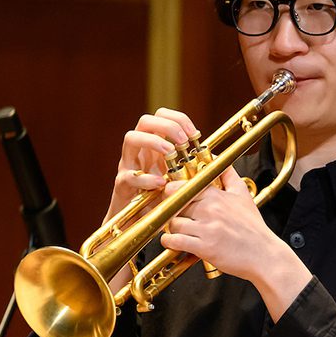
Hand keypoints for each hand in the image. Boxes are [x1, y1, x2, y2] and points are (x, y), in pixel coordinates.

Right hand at [108, 108, 198, 225]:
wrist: (140, 220)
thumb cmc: (162, 196)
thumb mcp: (178, 176)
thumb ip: (190, 164)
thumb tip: (213, 154)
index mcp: (154, 145)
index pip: (161, 116)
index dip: (178, 119)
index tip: (195, 133)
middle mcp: (139, 150)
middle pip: (145, 121)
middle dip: (166, 126)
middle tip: (183, 141)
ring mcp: (128, 165)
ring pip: (130, 139)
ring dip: (153, 142)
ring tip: (170, 152)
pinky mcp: (123, 184)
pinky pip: (130, 176)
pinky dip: (146, 178)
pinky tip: (161, 183)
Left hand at [157, 165, 290, 284]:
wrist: (265, 255)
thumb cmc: (254, 229)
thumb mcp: (243, 196)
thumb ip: (229, 176)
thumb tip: (219, 160)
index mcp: (217, 196)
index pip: (181, 187)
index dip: (172, 193)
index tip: (174, 200)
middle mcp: (210, 210)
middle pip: (174, 205)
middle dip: (173, 213)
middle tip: (178, 218)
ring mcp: (207, 228)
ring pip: (173, 223)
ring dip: (173, 230)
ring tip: (181, 233)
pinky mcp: (205, 247)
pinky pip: (175, 241)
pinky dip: (170, 242)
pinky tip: (176, 243)